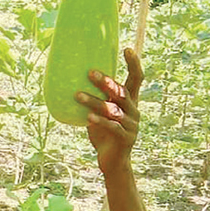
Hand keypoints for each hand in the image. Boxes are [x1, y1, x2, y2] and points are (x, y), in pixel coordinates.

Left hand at [81, 47, 142, 175]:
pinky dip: (100, 121)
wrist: (113, 162)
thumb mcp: (99, 114)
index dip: (134, 63)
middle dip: (106, 82)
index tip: (127, 48)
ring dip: (94, 102)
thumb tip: (72, 81)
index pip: (136, 78)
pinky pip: (112, 127)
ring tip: (77, 96)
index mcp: (130, 102)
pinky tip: (88, 117)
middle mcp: (133, 110)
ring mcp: (131, 125)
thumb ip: (96, 99)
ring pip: (113, 110)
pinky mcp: (125, 138)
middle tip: (89, 73)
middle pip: (121, 92)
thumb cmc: (103, 134)